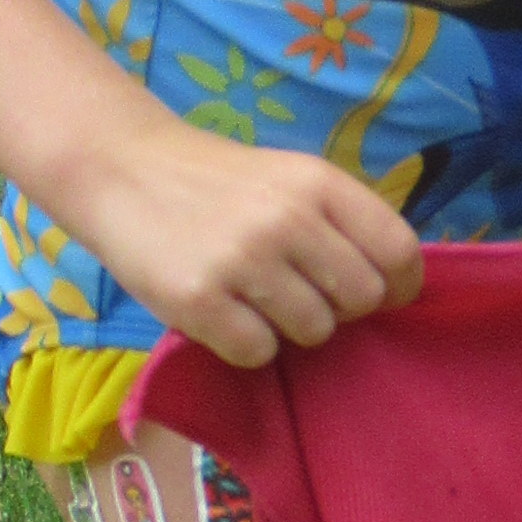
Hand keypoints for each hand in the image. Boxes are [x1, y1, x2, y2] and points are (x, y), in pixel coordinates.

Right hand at [72, 120, 423, 366]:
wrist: (122, 169)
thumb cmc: (220, 184)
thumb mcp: (291, 178)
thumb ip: (342, 222)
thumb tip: (395, 288)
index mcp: (319, 183)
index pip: (399, 252)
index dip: (399, 286)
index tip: (380, 296)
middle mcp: (288, 219)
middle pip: (361, 300)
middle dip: (339, 307)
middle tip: (299, 292)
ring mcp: (242, 260)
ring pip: (314, 332)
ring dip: (289, 326)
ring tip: (253, 295)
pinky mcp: (198, 300)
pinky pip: (258, 353)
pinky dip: (245, 342)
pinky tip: (222, 311)